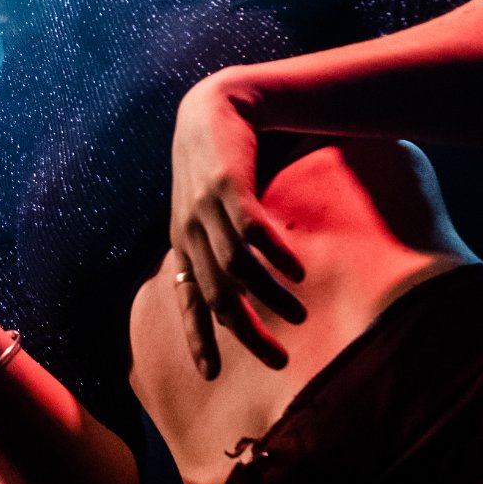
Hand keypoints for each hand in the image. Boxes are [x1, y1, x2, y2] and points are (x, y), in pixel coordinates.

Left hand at [170, 70, 305, 378]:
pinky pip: (251, 231)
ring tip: (299, 317)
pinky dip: (274, 255)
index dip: (198, 338)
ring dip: (269, 297)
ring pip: (235, 268)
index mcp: (183, 243)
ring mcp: (206, 210)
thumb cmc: (217, 165)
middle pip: (215, 296)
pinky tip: (296, 271)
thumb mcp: (209, 210)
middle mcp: (189, 232)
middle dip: (245, 334)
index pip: (186, 300)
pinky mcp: (228, 187)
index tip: (210, 376)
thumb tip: (247, 289)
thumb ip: (223, 247)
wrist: (214, 106)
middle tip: (277, 362)